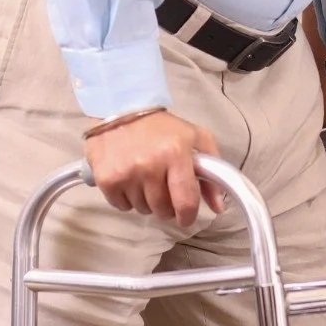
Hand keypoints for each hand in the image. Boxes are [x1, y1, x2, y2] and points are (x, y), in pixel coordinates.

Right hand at [83, 110, 227, 226]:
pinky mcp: (106, 179)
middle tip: (164, 188)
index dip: (188, 215)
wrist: (121, 108)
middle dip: (167, 205)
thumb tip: (218, 207)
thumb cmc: (162, 126)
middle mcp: (150, 165)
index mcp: (176, 153)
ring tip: (145, 178)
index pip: (185, 201)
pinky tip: (129, 179)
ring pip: (142, 209)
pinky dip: (127, 198)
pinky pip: (122, 206)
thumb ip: (212, 171)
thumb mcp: (195, 138)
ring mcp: (126, 173)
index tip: (186, 217)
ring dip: (146, 200)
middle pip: (163, 210)